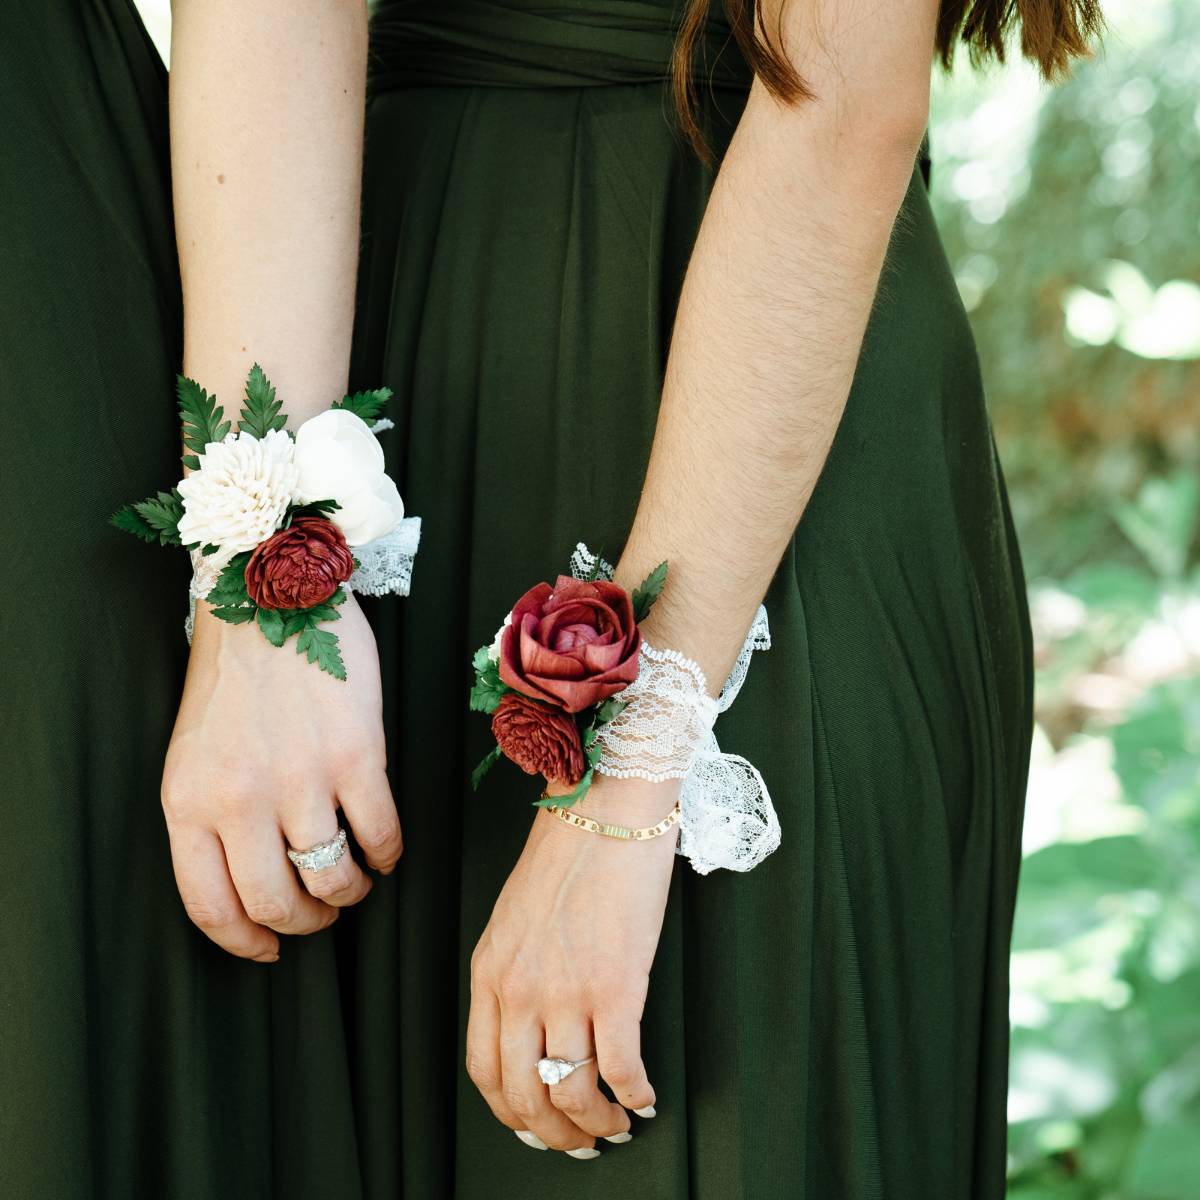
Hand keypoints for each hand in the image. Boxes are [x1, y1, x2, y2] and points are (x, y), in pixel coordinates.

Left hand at [161, 592, 400, 960]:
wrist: (268, 598)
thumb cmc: (233, 678)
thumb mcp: (192, 754)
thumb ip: (211, 816)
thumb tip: (251, 880)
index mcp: (189, 802)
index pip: (211, 907)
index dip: (246, 943)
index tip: (269, 949)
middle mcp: (240, 800)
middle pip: (277, 904)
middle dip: (306, 923)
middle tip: (321, 913)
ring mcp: (301, 779)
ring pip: (333, 878)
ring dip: (349, 892)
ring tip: (354, 878)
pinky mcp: (356, 755)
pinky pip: (380, 835)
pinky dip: (387, 854)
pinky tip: (384, 847)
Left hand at [466, 775, 678, 1154]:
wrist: (605, 808)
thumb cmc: (568, 852)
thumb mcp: (516, 916)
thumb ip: (514, 970)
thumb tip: (535, 1026)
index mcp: (491, 971)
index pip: (485, 1070)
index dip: (510, 1112)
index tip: (534, 1126)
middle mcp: (520, 989)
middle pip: (525, 1094)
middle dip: (554, 1133)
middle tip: (580, 1144)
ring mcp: (566, 990)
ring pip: (572, 1091)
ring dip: (597, 1123)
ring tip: (617, 1124)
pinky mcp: (615, 985)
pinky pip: (620, 1066)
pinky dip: (635, 1093)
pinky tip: (645, 1096)